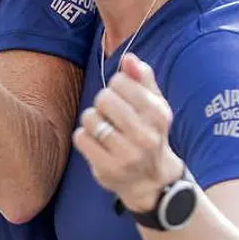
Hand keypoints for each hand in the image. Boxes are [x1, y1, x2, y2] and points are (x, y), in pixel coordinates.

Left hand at [72, 53, 184, 213]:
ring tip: (105, 129)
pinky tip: (97, 142)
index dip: (115, 86)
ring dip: (92, 120)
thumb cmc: (149, 133)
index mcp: (158, 114)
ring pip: (90, 118)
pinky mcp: (107, 169)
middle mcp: (145, 135)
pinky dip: (84, 136)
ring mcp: (126, 155)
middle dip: (103, 103)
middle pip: (104, 98)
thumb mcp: (154, 105)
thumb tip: (128, 58)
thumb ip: (142, 79)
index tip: (123, 98)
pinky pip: (80, 138)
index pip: (120, 81)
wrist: (151, 180)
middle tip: (112, 115)